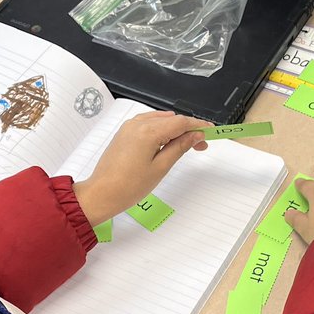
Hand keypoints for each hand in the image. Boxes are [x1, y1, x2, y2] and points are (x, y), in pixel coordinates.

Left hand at [74, 110, 209, 226]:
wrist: (102, 193)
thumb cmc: (128, 186)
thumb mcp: (161, 167)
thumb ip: (179, 147)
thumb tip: (194, 136)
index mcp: (148, 131)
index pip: (180, 122)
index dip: (198, 125)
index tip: (210, 131)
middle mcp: (137, 124)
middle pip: (171, 120)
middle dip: (188, 129)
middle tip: (201, 144)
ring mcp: (129, 127)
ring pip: (159, 120)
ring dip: (175, 129)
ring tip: (186, 145)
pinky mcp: (124, 133)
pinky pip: (148, 124)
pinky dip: (161, 130)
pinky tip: (167, 141)